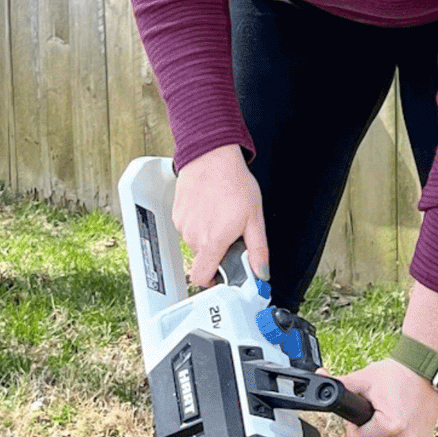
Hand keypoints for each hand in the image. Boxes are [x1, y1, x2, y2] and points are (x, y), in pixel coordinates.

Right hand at [172, 144, 268, 287]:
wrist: (211, 156)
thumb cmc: (233, 183)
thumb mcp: (255, 219)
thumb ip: (258, 250)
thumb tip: (261, 272)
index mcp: (212, 241)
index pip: (201, 278)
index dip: (212, 280)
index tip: (223, 273)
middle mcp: (193, 236)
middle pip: (202, 259)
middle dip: (216, 252)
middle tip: (230, 234)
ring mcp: (182, 225)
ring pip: (195, 242)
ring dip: (207, 236)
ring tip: (220, 215)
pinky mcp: (176, 213)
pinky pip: (187, 227)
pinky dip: (198, 223)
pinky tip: (209, 207)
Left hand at [338, 358, 437, 436]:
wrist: (424, 371)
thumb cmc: (397, 374)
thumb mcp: (364, 379)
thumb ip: (339, 383)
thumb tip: (319, 377)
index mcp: (391, 426)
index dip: (354, 429)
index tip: (361, 416)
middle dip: (367, 435)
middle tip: (373, 415)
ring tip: (384, 418)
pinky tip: (396, 426)